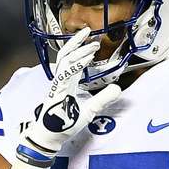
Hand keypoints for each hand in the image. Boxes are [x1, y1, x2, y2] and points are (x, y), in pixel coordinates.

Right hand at [19, 28, 121, 163]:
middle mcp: (61, 81)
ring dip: (78, 50)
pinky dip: (75, 65)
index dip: (81, 50)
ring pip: (64, 61)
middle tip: (88, 31)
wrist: (51, 136)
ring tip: (90, 43)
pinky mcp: (56, 92)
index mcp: (67, 83)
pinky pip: (65, 74)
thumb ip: (103, 99)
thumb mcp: (90, 110)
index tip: (92, 41)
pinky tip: (86, 59)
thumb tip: (118, 88)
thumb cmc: (65, 124)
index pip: (73, 61)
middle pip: (66, 55)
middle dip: (76, 42)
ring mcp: (58, 85)